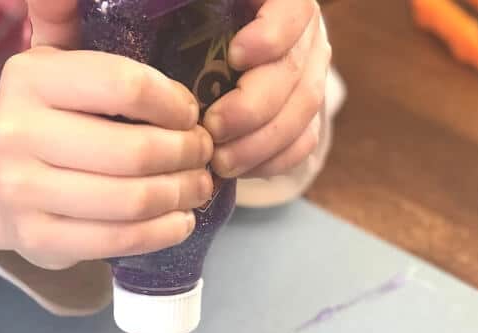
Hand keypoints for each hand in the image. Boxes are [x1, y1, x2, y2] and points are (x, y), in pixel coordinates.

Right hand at [0, 46, 213, 268]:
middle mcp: (17, 133)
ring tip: (198, 188)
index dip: (173, 103)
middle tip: (204, 156)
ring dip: (180, 196)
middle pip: (133, 153)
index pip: (124, 85)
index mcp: (30, 78)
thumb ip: (73, 24)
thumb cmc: (46, 122)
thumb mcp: (55, 68)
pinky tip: (180, 221)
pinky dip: (162, 233)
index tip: (191, 114)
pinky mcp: (38, 240)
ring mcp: (23, 193)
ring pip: (130, 201)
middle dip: (186, 155)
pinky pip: (118, 241)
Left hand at [204, 0, 331, 178]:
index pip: (294, 12)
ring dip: (259, 145)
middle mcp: (306, 39)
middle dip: (252, 108)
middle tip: (212, 130)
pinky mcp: (306, 118)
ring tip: (220, 162)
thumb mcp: (196, 11)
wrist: (211, 59)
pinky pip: (301, 145)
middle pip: (292, 74)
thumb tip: (166, 8)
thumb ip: (194, 13)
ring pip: (300, 115)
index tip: (236, 56)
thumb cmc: (195, 27)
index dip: (271, 36)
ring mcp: (311, 80)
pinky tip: (238, 171)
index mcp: (284, 3)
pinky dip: (270, 163)